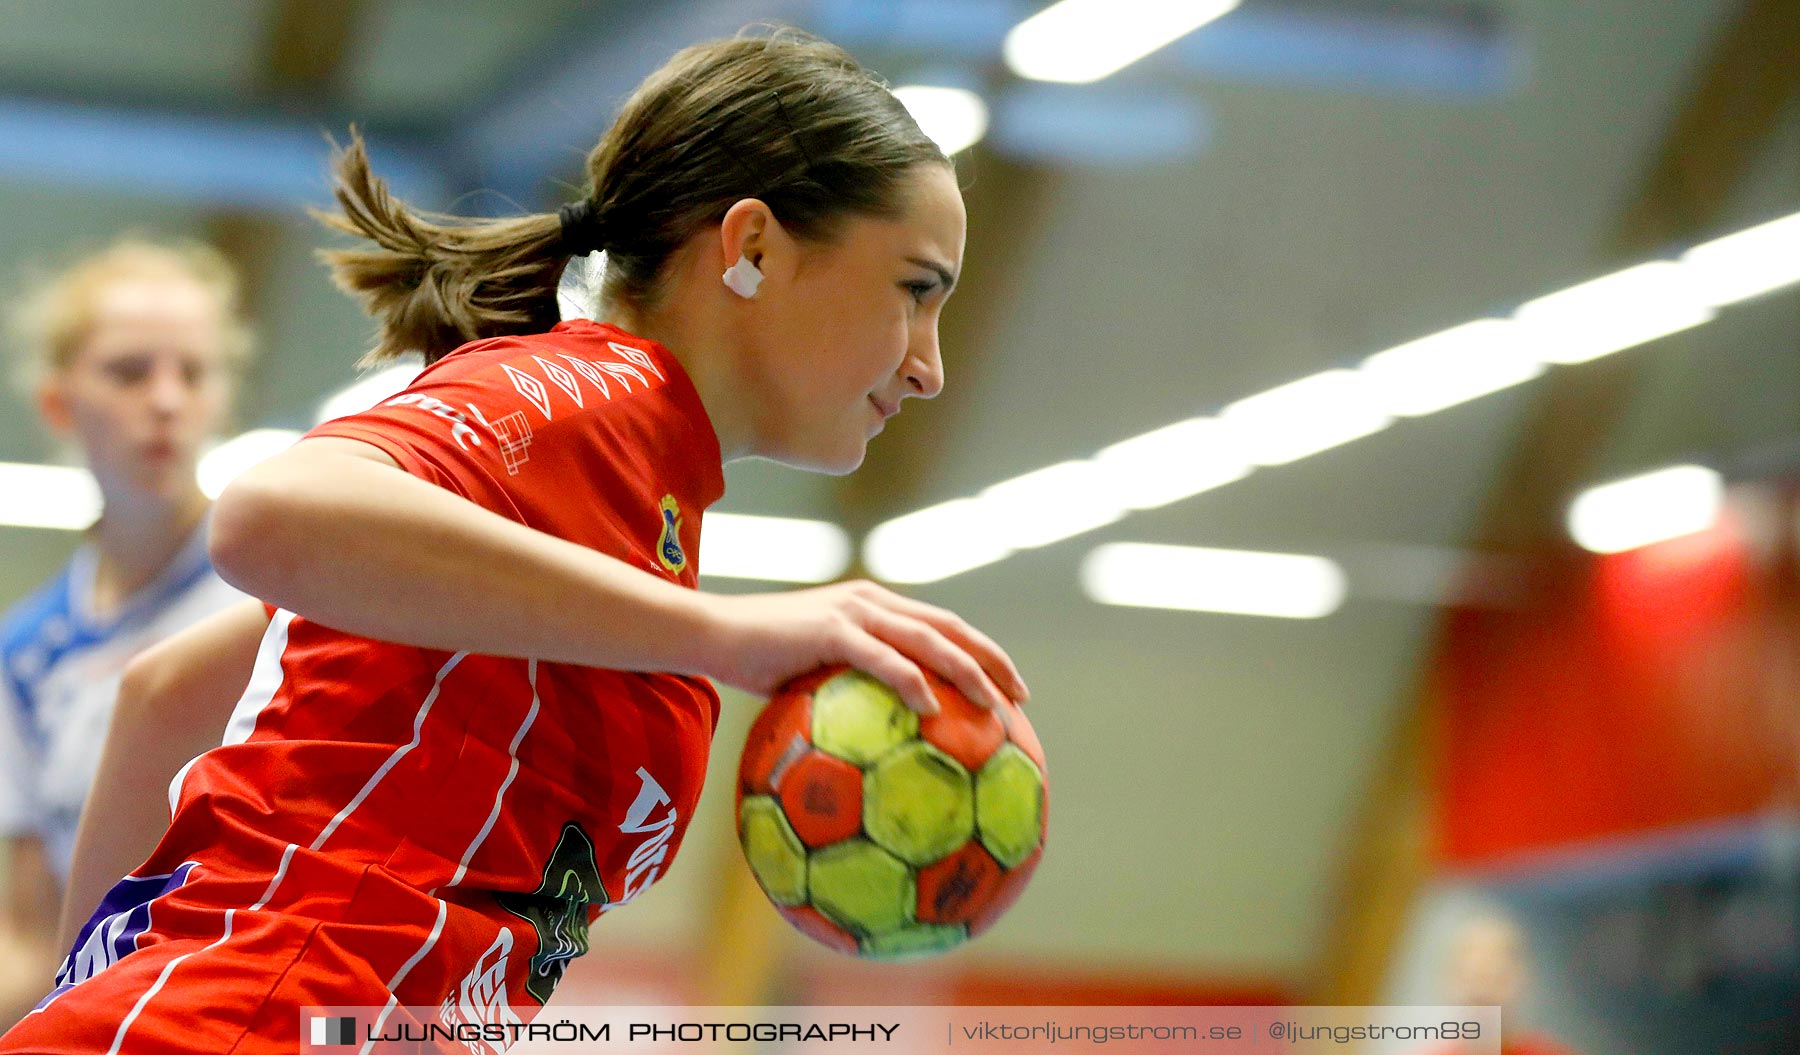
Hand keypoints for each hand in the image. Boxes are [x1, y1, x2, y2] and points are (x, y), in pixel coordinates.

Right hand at [693, 580, 1028, 714]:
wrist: (712, 635)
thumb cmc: (756, 662)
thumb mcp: (811, 676)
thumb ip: (848, 691)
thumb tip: (878, 744)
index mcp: (873, 606)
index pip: (941, 624)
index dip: (982, 651)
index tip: (1011, 686)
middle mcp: (871, 601)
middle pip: (949, 627)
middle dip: (991, 660)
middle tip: (1021, 697)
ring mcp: (852, 611)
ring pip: (927, 639)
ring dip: (966, 672)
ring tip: (993, 706)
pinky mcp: (830, 630)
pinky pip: (883, 658)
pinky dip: (912, 681)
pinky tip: (933, 710)